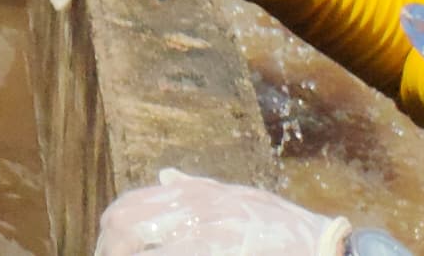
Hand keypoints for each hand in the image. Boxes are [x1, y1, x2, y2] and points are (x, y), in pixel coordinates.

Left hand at [91, 171, 348, 255]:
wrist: (317, 243)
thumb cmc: (275, 225)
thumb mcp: (233, 197)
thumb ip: (197, 188)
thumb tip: (166, 175)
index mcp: (189, 193)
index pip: (128, 208)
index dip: (110, 236)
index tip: (106, 252)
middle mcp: (190, 204)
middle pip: (125, 225)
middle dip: (111, 248)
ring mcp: (204, 227)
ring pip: (150, 245)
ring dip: (130, 253)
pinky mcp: (218, 244)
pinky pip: (179, 251)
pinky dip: (167, 254)